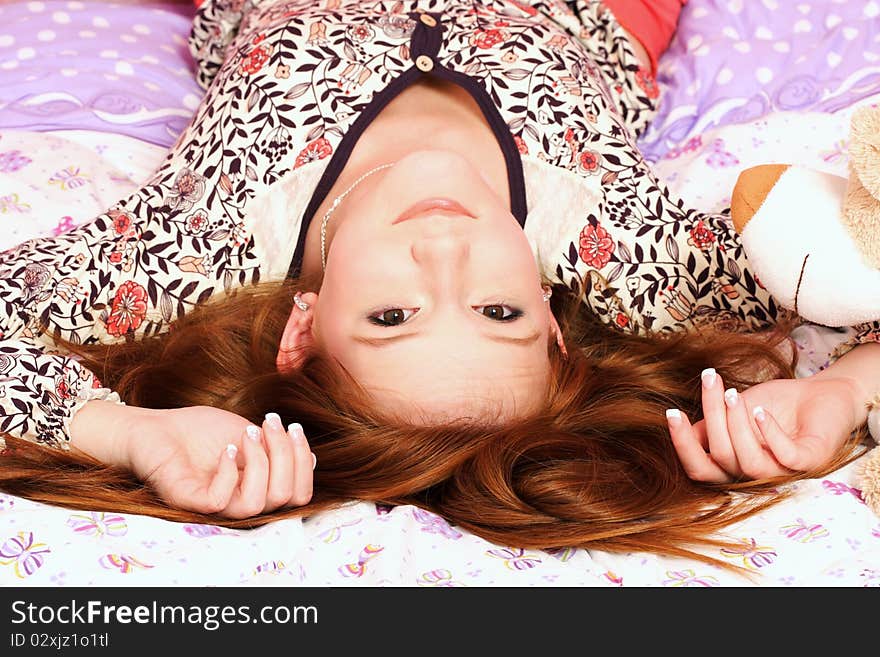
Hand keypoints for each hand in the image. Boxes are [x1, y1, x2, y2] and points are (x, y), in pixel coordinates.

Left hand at [121, 405, 314, 518]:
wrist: (154, 427)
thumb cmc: (199, 431)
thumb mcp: (250, 435)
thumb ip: (277, 450)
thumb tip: (313, 461)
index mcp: (257, 488)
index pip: (298, 493)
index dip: (303, 462)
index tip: (292, 426)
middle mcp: (240, 501)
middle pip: (286, 497)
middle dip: (287, 455)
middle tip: (270, 422)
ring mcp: (216, 505)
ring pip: (258, 504)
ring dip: (261, 462)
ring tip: (247, 433)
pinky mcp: (190, 502)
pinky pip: (222, 501)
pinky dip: (230, 471)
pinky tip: (226, 449)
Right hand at [666, 368, 860, 481]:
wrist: (821, 392)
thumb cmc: (775, 404)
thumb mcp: (733, 411)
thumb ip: (709, 425)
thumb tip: (679, 428)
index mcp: (734, 465)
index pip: (700, 469)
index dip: (683, 445)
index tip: (671, 413)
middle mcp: (755, 475)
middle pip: (721, 459)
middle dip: (712, 418)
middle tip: (710, 381)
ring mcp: (783, 471)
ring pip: (749, 463)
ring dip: (736, 425)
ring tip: (734, 394)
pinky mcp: (810, 462)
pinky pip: (785, 457)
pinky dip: (769, 434)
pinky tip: (760, 411)